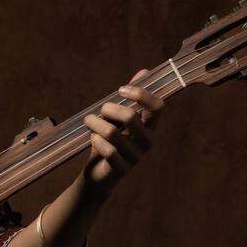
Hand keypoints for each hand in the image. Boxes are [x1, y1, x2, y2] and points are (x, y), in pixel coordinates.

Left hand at [81, 69, 164, 193]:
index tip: (121, 90)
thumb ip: (130, 97)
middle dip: (109, 109)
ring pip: (113, 133)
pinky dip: (96, 140)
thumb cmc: (108, 142)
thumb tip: (144, 71)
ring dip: (95, 123)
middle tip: (99, 111)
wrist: (98, 175)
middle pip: (131, 116)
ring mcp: (136, 157)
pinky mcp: (122, 170)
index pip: (158, 106)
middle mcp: (148, 142)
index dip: (141, 94)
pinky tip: (92, 139)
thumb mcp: (117, 118)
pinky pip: (108, 151)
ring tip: (88, 121)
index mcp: (150, 127)